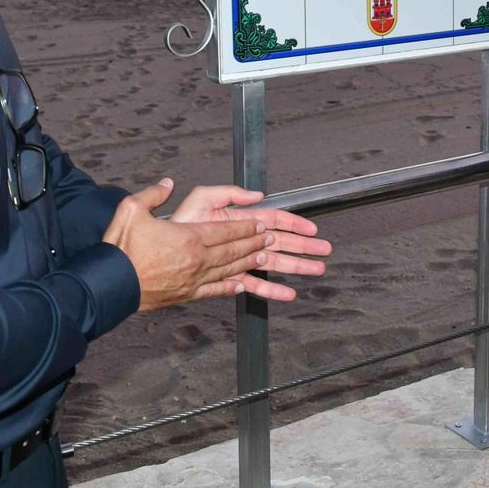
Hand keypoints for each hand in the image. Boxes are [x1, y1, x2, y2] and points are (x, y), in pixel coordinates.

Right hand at [101, 182, 282, 310]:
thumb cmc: (121, 249)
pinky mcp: (186, 295)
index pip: (227, 230)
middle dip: (254, 242)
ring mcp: (194, 279)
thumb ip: (153, 194)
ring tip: (264, 257)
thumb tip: (167, 184)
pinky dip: (230, 287)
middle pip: (234, 249)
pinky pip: (215, 290)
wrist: (110, 285)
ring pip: (230, 269)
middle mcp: (198, 259)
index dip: (246, 227)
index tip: (260, 224)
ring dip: (248, 262)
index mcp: (190, 237)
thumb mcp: (132, 209)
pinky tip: (240, 285)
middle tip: (270, 238)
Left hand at [167, 181, 330, 282]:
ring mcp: (240, 259)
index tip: (312, 229)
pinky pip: (256, 285)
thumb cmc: (180, 222)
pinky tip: (288, 293)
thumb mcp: (203, 198)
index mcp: (241, 220)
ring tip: (317, 270)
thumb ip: (230, 193)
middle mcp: (244, 240)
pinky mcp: (232, 277)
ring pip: (274, 263)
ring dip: (297, 266)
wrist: (164, 251)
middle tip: (324, 250)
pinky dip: (273, 290)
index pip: (275, 219)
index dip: (295, 223)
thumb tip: (258, 195)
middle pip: (281, 242)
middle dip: (304, 246)